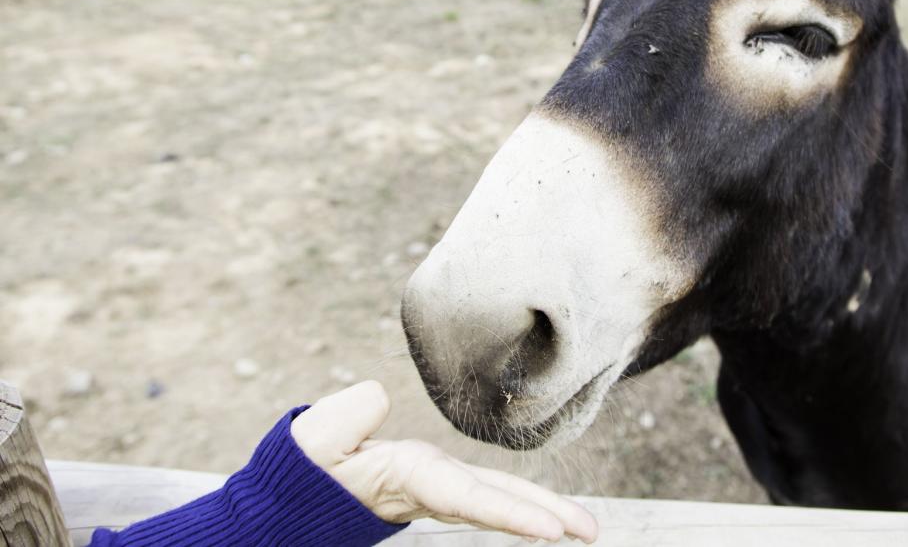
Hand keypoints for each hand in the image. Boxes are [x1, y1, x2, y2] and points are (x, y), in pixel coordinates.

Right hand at [291, 381, 597, 542]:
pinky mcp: (432, 477)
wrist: (292, 491)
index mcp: (405, 479)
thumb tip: (377, 399)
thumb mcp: (312, 441)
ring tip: (585, 528)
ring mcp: (433, 485)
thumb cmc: (300, 468)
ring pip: (495, 495)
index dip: (507, 513)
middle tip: (591, 533)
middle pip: (494, 501)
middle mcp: (427, 486)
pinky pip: (485, 487)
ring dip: (541, 510)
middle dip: (542, 518)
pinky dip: (516, 497)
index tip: (550, 533)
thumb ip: (343, 419)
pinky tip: (546, 511)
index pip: (464, 498)